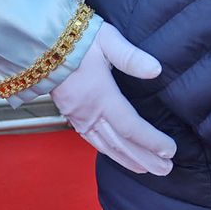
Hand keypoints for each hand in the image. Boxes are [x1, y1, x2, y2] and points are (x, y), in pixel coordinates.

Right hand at [50, 23, 176, 175]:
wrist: (40, 44)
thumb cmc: (76, 39)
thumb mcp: (107, 40)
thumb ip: (131, 57)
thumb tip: (156, 69)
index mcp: (101, 96)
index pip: (131, 127)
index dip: (151, 141)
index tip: (170, 150)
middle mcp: (90, 113)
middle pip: (122, 143)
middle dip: (145, 158)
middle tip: (166, 169)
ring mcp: (78, 117)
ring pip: (107, 146)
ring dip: (128, 160)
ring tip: (147, 169)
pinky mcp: (71, 116)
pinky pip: (92, 141)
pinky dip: (109, 152)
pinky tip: (118, 155)